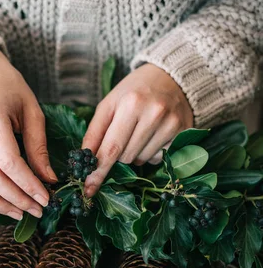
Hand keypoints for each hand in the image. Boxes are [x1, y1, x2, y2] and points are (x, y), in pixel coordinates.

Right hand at [0, 45, 56, 219]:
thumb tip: (49, 180)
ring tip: (21, 214)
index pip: (9, 162)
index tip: (47, 198)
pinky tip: (3, 204)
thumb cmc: (10, 88)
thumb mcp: (32, 111)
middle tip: (39, 210)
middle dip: (18, 199)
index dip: (28, 185)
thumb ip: (38, 147)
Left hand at [82, 64, 192, 195]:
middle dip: (118, 154)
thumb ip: (95, 133)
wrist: (172, 77)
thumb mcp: (109, 104)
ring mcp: (171, 125)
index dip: (98, 172)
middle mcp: (154, 114)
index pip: (111, 148)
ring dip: (134, 154)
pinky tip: (154, 134)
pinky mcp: (183, 133)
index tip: (87, 190)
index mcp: (131, 104)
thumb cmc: (134, 92)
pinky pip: (157, 159)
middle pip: (125, 157)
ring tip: (140, 131)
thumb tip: (84, 161)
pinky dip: (151, 153)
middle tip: (123, 134)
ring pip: (140, 161)